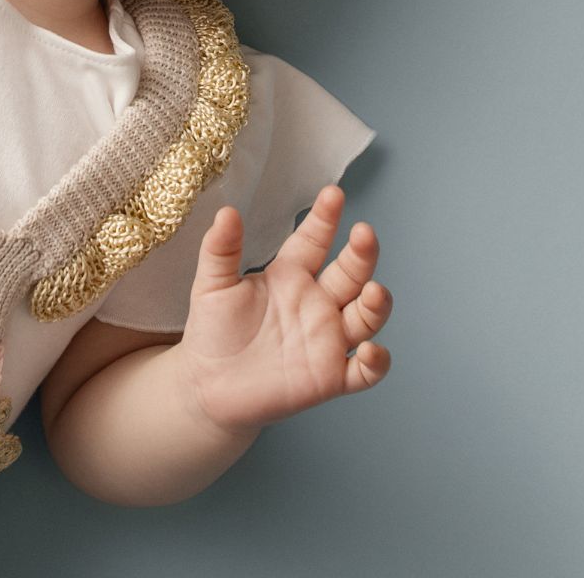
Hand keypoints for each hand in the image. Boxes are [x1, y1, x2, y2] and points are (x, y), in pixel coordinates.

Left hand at [173, 184, 392, 432]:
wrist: (207, 388)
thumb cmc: (213, 333)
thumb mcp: (212, 287)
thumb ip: (221, 250)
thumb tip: (226, 210)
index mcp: (291, 276)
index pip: (315, 240)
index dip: (325, 218)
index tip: (332, 194)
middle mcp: (317, 304)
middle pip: (351, 273)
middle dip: (362, 254)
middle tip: (364, 234)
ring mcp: (327, 340)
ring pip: (366, 317)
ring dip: (376, 304)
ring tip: (374, 292)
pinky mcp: (330, 378)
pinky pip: (364, 371)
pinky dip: (376, 362)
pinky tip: (371, 350)